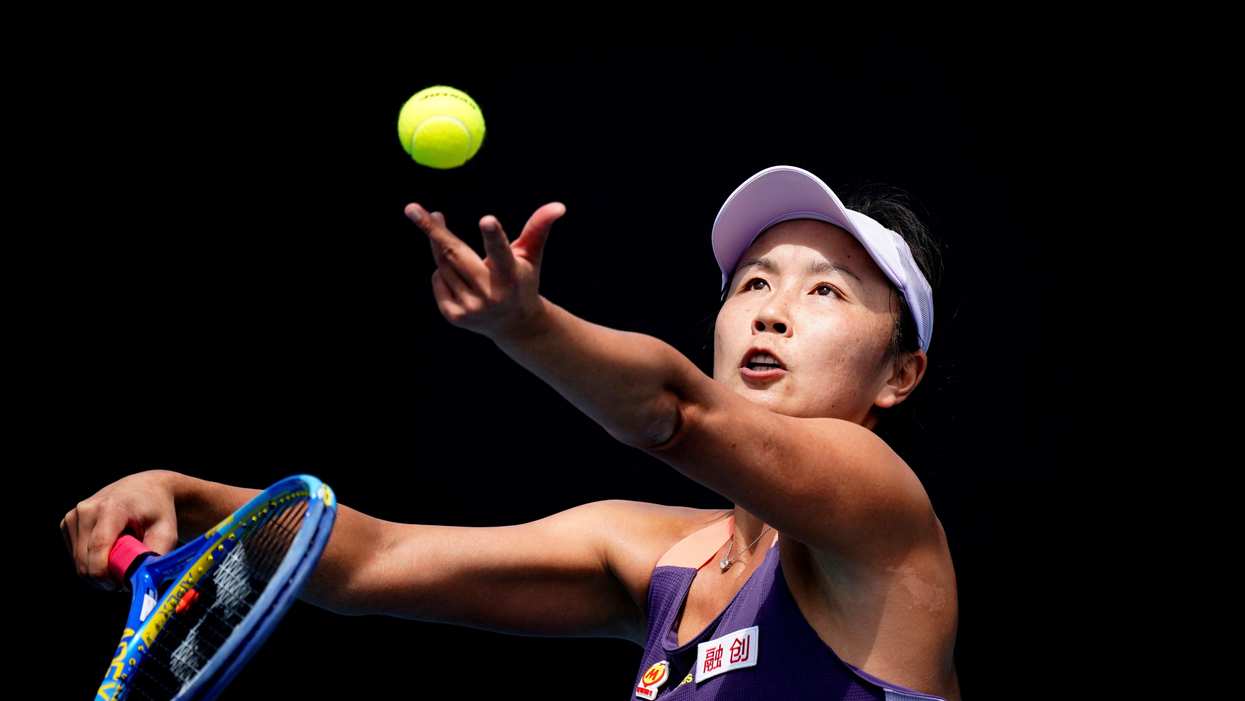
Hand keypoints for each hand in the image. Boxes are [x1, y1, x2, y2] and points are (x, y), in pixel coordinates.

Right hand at [60, 470, 180, 591]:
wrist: (144, 489)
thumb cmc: (158, 512)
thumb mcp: (166, 532)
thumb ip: (155, 556)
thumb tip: (143, 580)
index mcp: (112, 508)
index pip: (98, 549)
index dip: (104, 575)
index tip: (120, 585)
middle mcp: (87, 510)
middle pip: (85, 560)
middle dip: (103, 577)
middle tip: (125, 576)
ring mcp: (74, 515)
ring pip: (78, 561)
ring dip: (97, 569)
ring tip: (119, 557)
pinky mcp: (67, 522)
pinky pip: (75, 555)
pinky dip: (90, 560)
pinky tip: (107, 548)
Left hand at [405, 201, 565, 341]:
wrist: (515, 325)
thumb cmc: (522, 280)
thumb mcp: (531, 255)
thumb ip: (539, 228)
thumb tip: (559, 205)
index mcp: (511, 277)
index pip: (501, 253)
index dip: (494, 236)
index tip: (487, 219)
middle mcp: (490, 295)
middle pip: (455, 255)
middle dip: (434, 230)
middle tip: (413, 208)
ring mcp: (470, 308)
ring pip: (443, 265)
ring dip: (441, 247)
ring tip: (448, 240)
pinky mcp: (455, 316)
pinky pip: (437, 279)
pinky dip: (442, 271)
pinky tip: (460, 277)